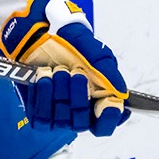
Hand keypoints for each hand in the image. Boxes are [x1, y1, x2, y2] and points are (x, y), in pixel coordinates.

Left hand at [0, 0, 129, 135]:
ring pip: (61, 121)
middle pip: (82, 123)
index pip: (105, 124)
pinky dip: (42, 96)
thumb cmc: (71, 44)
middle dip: (78, 96)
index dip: (109, 118)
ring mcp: (56, 114)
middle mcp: (77, 112)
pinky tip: (44, 77)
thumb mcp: (95, 52)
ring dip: (60, 92)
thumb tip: (121, 93)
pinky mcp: (36, 113)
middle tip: (76, 73)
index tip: (108, 104)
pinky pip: (40, 118)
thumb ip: (109, 72)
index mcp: (97, 100)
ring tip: (57, 70)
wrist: (39, 34)